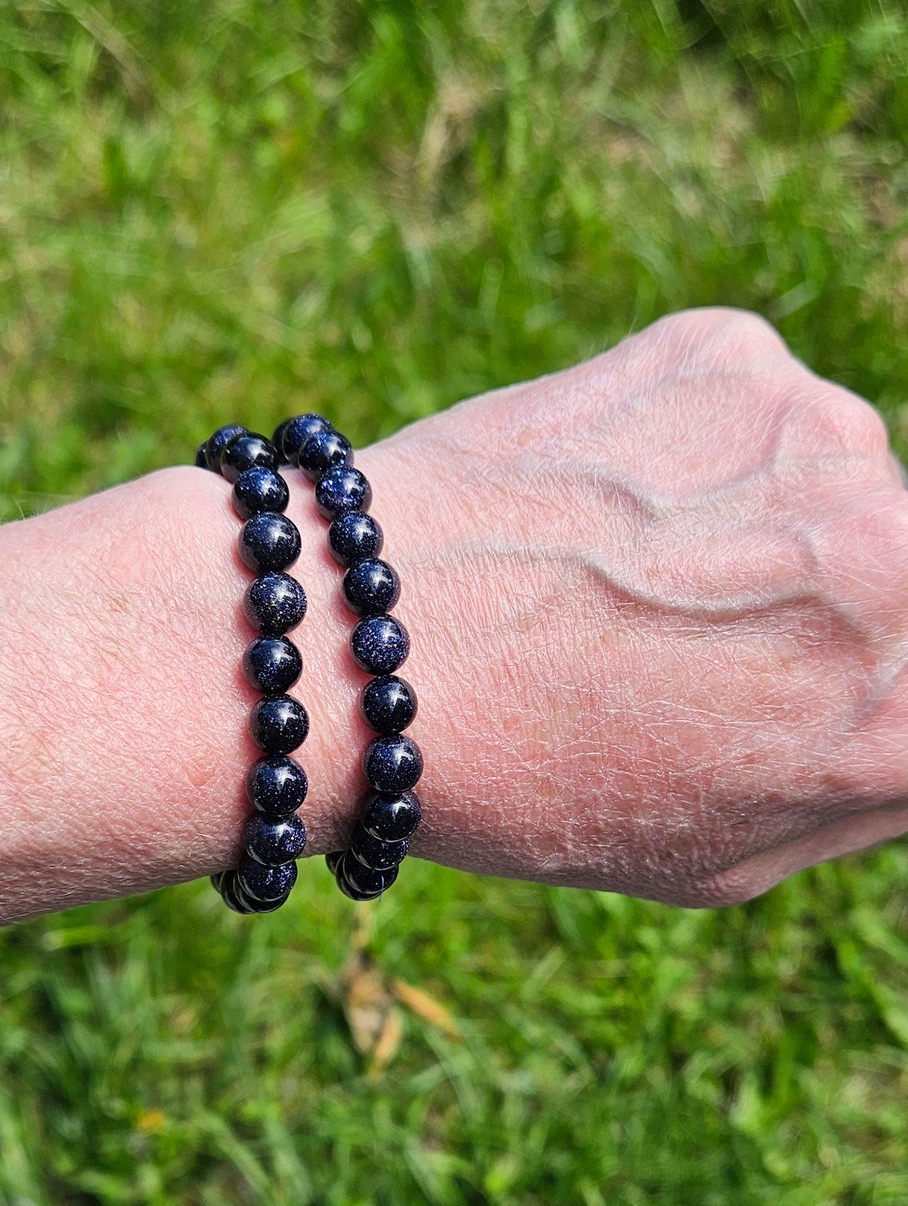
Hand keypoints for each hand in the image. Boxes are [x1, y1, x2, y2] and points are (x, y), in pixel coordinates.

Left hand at [364, 308, 907, 903]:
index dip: (860, 681)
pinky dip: (685, 445)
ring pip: (828, 475)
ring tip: (620, 575)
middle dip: (827, 602)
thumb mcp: (725, 854)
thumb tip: (904, 717)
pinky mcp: (731, 350)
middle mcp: (901, 557)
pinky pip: (745, 404)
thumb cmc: (530, 784)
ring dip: (757, 515)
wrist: (354, 647)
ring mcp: (822, 435)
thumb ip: (867, 781)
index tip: (780, 680)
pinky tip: (592, 506)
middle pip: (900, 568)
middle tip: (689, 639)